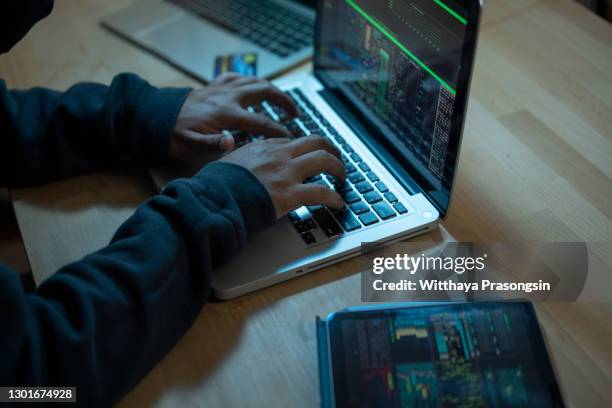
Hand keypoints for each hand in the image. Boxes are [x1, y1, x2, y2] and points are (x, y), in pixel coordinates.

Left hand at [170, 73, 297, 162]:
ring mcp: (221, 89)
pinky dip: (249, 80)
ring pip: (254, 81)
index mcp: (225, 114)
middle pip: (264, 91)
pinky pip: (236, 77)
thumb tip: (233, 142)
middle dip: (284, 100)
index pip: (261, 121)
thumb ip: (213, 145)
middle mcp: (227, 97)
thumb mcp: (191, 146)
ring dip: (271, 89)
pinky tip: (254, 87)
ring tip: (282, 100)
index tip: (291, 137)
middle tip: (295, 113)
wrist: (153, 117)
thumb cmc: (173, 135)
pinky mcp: (213, 86)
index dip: (279, 130)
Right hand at [220, 135, 345, 218]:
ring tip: (342, 177)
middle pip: (316, 141)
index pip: (294, 141)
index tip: (310, 155)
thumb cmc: (216, 184)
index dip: (306, 148)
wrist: (213, 198)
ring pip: (324, 159)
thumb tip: (240, 162)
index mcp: (264, 146)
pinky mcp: (291, 194)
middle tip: (336, 159)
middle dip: (331, 149)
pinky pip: (321, 192)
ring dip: (338, 167)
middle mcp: (280, 154)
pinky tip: (338, 202)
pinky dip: (334, 197)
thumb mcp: (228, 161)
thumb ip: (241, 159)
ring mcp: (287, 172)